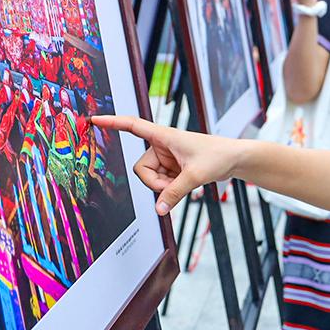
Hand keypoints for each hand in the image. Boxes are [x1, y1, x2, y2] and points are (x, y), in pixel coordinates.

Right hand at [92, 115, 240, 215]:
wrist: (235, 159)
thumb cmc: (218, 156)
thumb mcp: (195, 175)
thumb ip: (174, 193)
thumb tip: (158, 210)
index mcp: (164, 136)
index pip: (133, 126)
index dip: (113, 122)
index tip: (95, 119)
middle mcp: (162, 146)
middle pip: (141, 169)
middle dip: (154, 182)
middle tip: (174, 185)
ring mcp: (166, 158)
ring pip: (150, 178)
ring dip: (164, 187)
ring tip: (185, 183)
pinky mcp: (172, 168)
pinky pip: (161, 183)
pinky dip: (170, 189)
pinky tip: (186, 184)